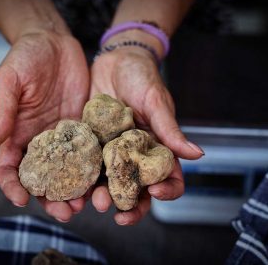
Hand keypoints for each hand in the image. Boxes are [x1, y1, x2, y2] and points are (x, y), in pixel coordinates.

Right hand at [0, 29, 89, 221]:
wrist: (54, 42)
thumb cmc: (26, 57)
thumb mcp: (9, 80)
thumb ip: (3, 111)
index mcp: (17, 133)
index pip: (10, 168)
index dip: (12, 186)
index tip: (21, 200)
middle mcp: (41, 141)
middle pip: (43, 178)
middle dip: (51, 198)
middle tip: (65, 212)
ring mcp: (65, 137)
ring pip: (69, 172)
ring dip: (75, 190)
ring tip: (85, 203)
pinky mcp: (84, 128)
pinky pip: (89, 152)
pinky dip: (94, 169)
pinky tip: (103, 179)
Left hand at [90, 47, 203, 224]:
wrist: (115, 60)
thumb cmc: (142, 77)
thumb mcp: (156, 101)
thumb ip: (171, 130)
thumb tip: (198, 155)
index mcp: (156, 148)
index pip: (168, 178)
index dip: (165, 191)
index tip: (154, 191)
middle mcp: (135, 155)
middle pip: (135, 190)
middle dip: (126, 203)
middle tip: (112, 208)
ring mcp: (111, 152)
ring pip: (108, 183)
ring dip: (99, 196)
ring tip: (86, 201)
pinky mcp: (91, 143)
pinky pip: (85, 165)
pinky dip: (79, 178)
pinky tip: (69, 185)